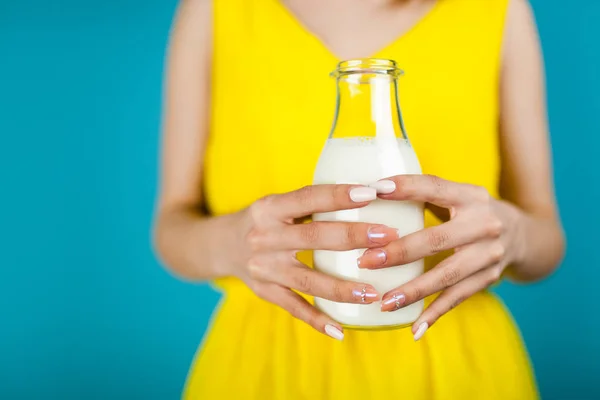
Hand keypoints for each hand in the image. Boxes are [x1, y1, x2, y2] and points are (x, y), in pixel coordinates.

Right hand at [234, 184, 398, 339]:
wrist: (221, 245)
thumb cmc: (263, 220)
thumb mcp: (277, 204)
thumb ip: (310, 203)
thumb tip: (366, 195)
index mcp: (270, 208)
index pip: (308, 197)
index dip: (339, 195)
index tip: (371, 193)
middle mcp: (264, 237)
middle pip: (315, 237)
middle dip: (353, 237)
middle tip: (387, 236)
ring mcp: (263, 267)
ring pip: (308, 280)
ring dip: (342, 288)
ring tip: (373, 293)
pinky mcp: (264, 291)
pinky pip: (294, 307)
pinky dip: (316, 320)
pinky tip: (340, 330)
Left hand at [359, 175, 524, 339]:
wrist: (526, 235)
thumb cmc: (474, 212)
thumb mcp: (460, 196)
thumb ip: (426, 195)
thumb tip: (372, 192)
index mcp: (471, 196)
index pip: (435, 187)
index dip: (406, 187)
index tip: (375, 190)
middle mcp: (485, 224)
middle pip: (436, 239)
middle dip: (398, 252)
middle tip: (366, 260)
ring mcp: (489, 254)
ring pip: (446, 275)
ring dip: (413, 290)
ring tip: (385, 301)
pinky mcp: (490, 278)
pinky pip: (457, 298)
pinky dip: (435, 314)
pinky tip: (415, 329)